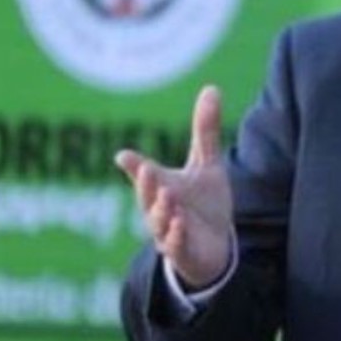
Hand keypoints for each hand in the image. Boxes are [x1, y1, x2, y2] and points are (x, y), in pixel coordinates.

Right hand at [116, 85, 232, 288]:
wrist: (215, 246)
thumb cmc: (203, 203)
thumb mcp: (206, 164)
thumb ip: (205, 129)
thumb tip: (211, 87)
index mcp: (161, 187)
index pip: (145, 174)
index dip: (135, 165)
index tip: (124, 156)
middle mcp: (159, 210)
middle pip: (147, 197)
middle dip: (146, 185)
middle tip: (147, 170)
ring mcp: (168, 233)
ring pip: (159, 222)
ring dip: (162, 209)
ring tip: (168, 195)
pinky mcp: (183, 253)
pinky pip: (176, 246)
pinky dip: (176, 236)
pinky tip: (180, 224)